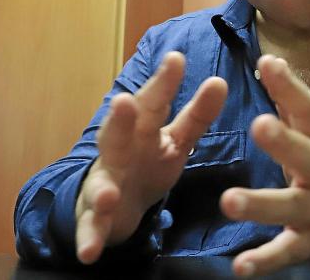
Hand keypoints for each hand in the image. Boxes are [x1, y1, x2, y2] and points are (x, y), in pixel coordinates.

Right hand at [75, 51, 226, 263]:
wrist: (113, 200)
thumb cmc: (147, 159)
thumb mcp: (176, 138)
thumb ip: (197, 114)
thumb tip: (220, 81)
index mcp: (143, 129)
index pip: (155, 102)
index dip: (164, 82)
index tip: (176, 58)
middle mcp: (119, 151)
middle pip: (118, 134)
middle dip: (121, 120)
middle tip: (124, 102)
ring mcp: (105, 183)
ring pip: (101, 183)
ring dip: (103, 189)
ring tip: (108, 195)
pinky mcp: (97, 217)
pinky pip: (92, 228)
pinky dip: (90, 239)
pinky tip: (90, 252)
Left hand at [220, 55, 309, 276]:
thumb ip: (290, 103)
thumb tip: (271, 59)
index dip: (291, 88)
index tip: (268, 62)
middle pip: (309, 156)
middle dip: (285, 143)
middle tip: (258, 125)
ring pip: (292, 207)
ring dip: (262, 205)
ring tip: (229, 201)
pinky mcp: (309, 243)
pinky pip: (286, 252)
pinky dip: (265, 260)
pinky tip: (240, 267)